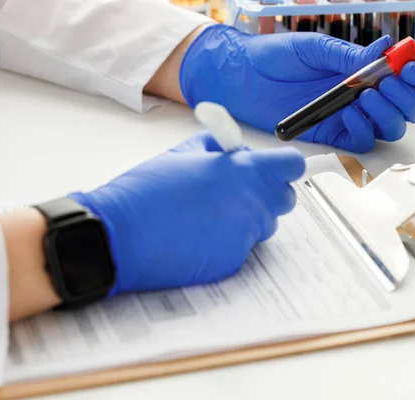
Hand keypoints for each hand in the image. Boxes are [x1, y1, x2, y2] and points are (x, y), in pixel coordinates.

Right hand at [70, 133, 304, 295]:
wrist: (122, 234)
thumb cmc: (147, 191)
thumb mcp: (183, 154)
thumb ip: (217, 150)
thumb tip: (234, 152)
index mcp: (244, 172)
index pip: (292, 166)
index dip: (284, 166)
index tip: (276, 168)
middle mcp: (253, 204)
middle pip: (284, 198)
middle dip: (267, 192)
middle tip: (239, 190)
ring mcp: (245, 236)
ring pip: (263, 225)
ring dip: (247, 218)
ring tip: (209, 214)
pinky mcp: (233, 262)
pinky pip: (242, 248)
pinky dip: (227, 241)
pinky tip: (198, 236)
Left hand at [180, 25, 414, 152]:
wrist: (241, 76)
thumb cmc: (274, 56)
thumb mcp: (315, 48)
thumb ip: (348, 56)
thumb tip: (384, 51)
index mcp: (359, 70)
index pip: (401, 76)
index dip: (414, 74)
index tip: (409, 67)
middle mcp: (359, 95)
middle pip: (404, 108)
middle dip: (407, 98)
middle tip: (390, 85)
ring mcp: (346, 117)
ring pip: (388, 128)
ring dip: (387, 114)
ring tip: (367, 97)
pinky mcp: (330, 135)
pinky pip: (360, 142)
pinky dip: (363, 130)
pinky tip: (348, 113)